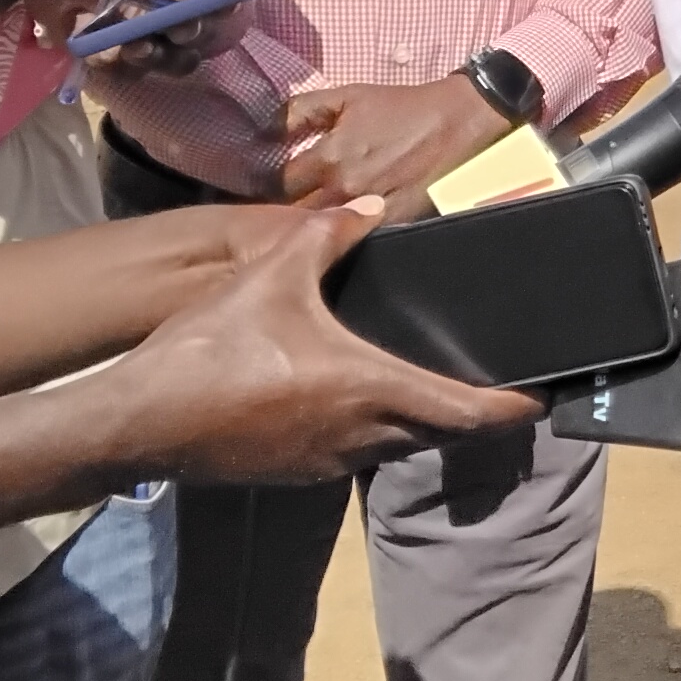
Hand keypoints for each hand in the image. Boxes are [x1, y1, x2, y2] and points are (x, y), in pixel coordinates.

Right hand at [97, 197, 543, 484]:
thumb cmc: (207, 351)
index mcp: (371, 389)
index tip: (544, 397)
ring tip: (441, 384)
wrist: (136, 422)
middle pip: (446, 434)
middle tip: (500, 383)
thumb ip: (326, 234)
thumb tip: (367, 208)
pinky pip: (362, 453)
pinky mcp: (301, 471)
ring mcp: (331, 461)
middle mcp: (363, 436)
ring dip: (429, 421)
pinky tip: (366, 400)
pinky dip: (382, 430)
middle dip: (477, 413)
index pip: (470, 413)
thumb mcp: (270, 275)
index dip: (515, 408)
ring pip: (404, 446)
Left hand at [279, 76, 514, 218]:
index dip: (267, 185)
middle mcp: (345, 189)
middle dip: (284, 212)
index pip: (278, 185)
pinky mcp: (397, 223)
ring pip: (326, 231)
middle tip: (276, 211)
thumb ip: (301, 110)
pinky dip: (348, 235)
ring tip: (304, 227)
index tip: (264, 185)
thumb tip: (263, 128)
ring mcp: (371, 210)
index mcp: (328, 157)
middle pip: (296, 215)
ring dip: (312, 228)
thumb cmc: (402, 107)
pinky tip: (341, 233)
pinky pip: (361, 238)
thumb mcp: (348, 96)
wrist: (459, 120)